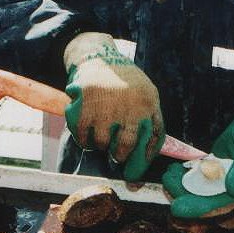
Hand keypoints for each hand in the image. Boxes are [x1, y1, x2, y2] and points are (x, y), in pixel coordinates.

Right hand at [63, 32, 163, 180]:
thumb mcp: (147, 93)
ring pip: (102, 144)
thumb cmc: (126, 81)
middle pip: (125, 147)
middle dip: (120, 155)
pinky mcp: (85, 108)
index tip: (134, 176)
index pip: (151, 141)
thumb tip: (144, 157)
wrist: (100, 57)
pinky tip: (88, 133)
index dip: (142, 162)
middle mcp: (129, 107)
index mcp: (149, 104)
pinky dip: (84, 140)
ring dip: (100, 144)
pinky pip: (83, 138)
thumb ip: (149, 120)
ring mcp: (106, 109)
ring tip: (101, 135)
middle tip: (116, 154)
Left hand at [163, 96, 233, 217]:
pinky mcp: (217, 166)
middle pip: (205, 199)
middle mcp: (233, 185)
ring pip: (200, 188)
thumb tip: (233, 189)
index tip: (177, 208)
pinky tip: (175, 168)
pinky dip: (186, 174)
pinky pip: (199, 175)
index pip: (220, 204)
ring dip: (182, 185)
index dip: (198, 208)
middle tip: (166, 182)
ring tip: (168, 174)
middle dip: (183, 194)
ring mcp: (224, 176)